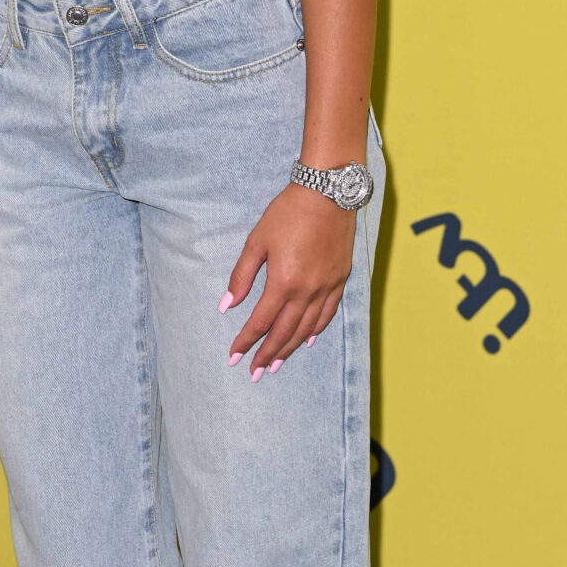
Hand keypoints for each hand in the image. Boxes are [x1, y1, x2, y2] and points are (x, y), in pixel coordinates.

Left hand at [219, 183, 355, 379]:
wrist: (328, 193)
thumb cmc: (288, 213)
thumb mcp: (257, 241)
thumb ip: (241, 276)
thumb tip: (227, 305)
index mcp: (283, 282)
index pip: (260, 322)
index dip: (246, 341)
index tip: (234, 356)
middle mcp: (307, 291)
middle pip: (284, 332)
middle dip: (267, 355)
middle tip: (254, 373)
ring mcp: (326, 287)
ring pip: (306, 329)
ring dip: (290, 349)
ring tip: (276, 364)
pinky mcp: (340, 280)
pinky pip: (327, 314)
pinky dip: (316, 331)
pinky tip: (306, 340)